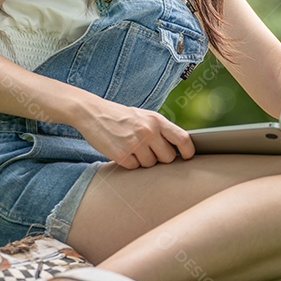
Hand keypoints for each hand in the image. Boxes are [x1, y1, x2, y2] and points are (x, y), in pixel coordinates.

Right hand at [74, 99, 194, 169]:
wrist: (92, 113)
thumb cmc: (122, 116)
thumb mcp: (144, 116)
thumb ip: (161, 129)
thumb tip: (179, 147)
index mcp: (156, 120)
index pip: (183, 138)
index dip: (188, 151)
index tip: (187, 157)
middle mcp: (148, 131)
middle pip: (168, 157)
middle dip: (161, 158)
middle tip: (149, 150)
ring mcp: (135, 143)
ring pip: (150, 165)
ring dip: (143, 160)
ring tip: (132, 147)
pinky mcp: (121, 154)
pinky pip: (134, 167)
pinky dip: (129, 163)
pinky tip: (122, 150)